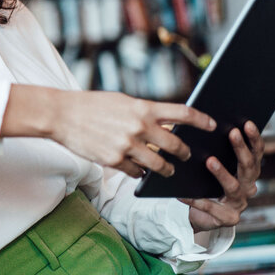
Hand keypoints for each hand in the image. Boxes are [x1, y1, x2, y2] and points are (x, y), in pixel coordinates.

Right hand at [49, 91, 216, 177]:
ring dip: (167, 169)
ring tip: (168, 170)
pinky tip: (139, 171)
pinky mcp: (114, 160)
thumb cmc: (92, 105)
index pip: (183, 113)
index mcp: (143, 108)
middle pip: (176, 145)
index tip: (212, 125)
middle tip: (187, 155)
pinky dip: (140, 173)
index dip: (201, 120)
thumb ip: (143, 112)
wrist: (61, 114)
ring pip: (159, 164)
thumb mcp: (122, 101)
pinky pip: (136, 172)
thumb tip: (165, 123)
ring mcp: (128, 146)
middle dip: (184, 153)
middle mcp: (139, 127)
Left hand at [181, 121, 263, 231]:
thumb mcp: (210, 165)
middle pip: (248, 166)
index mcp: (247, 172)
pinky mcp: (228, 219)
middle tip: (232, 132)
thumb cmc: (204, 185)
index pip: (256, 152)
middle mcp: (248, 187)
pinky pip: (211, 207)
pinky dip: (197, 200)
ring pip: (233, 187)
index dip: (254, 138)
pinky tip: (183, 193)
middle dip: (241, 148)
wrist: (200, 216)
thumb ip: (211, 150)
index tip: (247, 123)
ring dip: (222, 172)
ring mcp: (240, 203)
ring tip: (209, 160)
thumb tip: (197, 126)